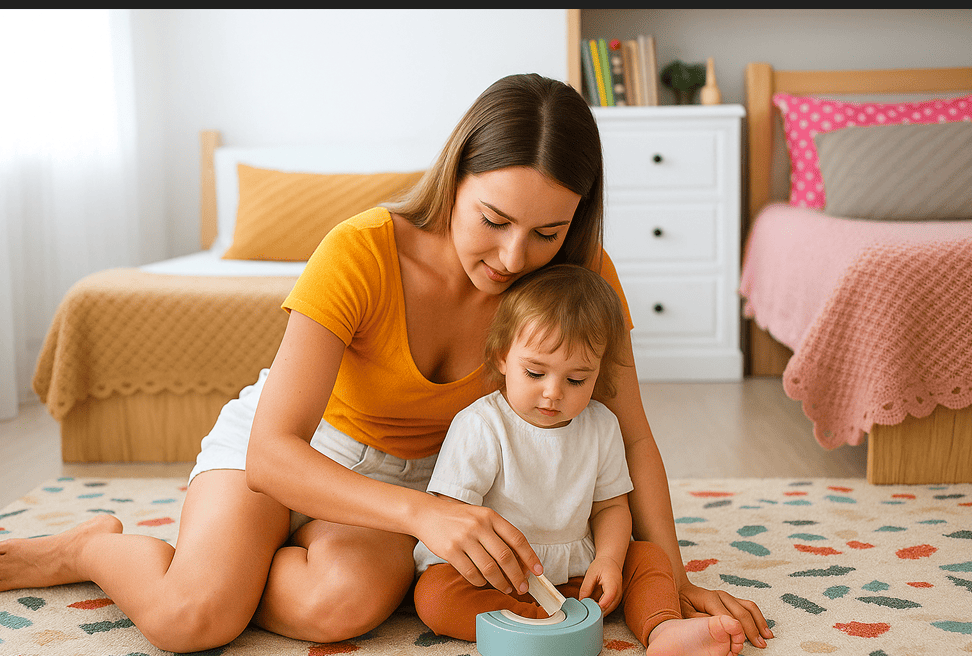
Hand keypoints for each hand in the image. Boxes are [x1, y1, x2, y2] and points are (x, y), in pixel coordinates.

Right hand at [417, 495, 541, 595]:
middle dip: (518, 576)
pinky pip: (471, 573)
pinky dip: (481, 582)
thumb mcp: (481, 517)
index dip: (530, 557)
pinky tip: (484, 582)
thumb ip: (499, 534)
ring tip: (506, 588)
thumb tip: (520, 561)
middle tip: (523, 587)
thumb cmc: (459, 518)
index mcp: (490, 516)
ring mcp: (464, 538)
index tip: (538, 571)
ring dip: (501, 583)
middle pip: (505, 557)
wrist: (428, 514)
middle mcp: (479, 526)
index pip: (517, 538)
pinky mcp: (450, 551)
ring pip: (489, 568)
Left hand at [578, 556, 623, 614]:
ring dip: (596, 610)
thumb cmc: (603, 566)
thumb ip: (586, 587)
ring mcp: (617, 599)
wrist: (611, 562)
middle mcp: (618, 594)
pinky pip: (607, 609)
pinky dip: (599, 608)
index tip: (586, 604)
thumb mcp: (591, 573)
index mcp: (612, 586)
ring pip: (607, 611)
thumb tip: (581, 601)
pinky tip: (592, 603)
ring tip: (587, 602)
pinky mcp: (615, 601)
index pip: (606, 601)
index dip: (595, 606)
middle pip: (606, 609)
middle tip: (584, 604)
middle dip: (594, 610)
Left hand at [678, 581, 773, 648]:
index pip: (727, 616)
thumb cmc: (682, 604)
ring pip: (748, 607)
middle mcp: (721, 595)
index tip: (740, 644)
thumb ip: (701, 620)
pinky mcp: (731, 599)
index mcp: (709, 598)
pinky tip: (763, 627)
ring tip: (767, 636)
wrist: (681, 591)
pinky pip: (748, 606)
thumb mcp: (686, 614)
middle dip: (752, 629)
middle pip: (741, 612)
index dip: (736, 631)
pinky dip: (757, 617)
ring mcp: (728, 596)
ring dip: (759, 622)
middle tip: (759, 644)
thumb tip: (719, 627)